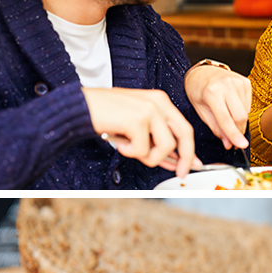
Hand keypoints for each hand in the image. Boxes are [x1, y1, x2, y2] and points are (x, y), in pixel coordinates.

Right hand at [82, 87, 198, 177]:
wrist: (81, 106)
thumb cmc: (104, 115)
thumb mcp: (136, 125)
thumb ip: (155, 139)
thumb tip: (173, 160)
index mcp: (159, 100)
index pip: (184, 127)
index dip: (189, 150)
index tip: (190, 165)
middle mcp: (158, 102)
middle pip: (184, 135)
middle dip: (184, 158)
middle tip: (179, 172)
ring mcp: (149, 110)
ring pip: (165, 146)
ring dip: (149, 157)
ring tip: (131, 149)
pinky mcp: (137, 120)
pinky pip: (143, 150)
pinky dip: (130, 152)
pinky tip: (119, 143)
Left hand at [184, 61, 249, 148]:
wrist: (202, 72)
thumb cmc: (198, 92)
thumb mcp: (200, 111)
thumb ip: (215, 128)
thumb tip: (229, 144)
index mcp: (212, 92)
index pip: (226, 119)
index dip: (234, 135)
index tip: (242, 146)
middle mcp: (226, 85)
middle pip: (240, 117)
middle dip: (238, 131)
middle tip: (233, 140)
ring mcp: (238, 81)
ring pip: (245, 112)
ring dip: (239, 121)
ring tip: (227, 116)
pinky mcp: (246, 81)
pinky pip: (248, 105)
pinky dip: (242, 111)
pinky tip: (231, 106)